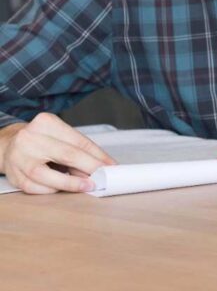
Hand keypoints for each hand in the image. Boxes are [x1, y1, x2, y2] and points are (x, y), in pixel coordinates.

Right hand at [0, 113, 115, 193]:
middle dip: (88, 168)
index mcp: (46, 123)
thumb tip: (101, 168)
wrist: (9, 145)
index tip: (111, 166)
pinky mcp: (13, 175)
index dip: (98, 156)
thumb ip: (79, 150)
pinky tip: (60, 188)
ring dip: (71, 183)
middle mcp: (30, 138)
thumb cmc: (42, 141)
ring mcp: (18, 157)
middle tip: (102, 178)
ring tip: (86, 186)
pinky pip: (35, 187)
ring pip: (47, 175)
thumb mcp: (60, 137)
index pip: (78, 141)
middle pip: (66, 155)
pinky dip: (51, 190)